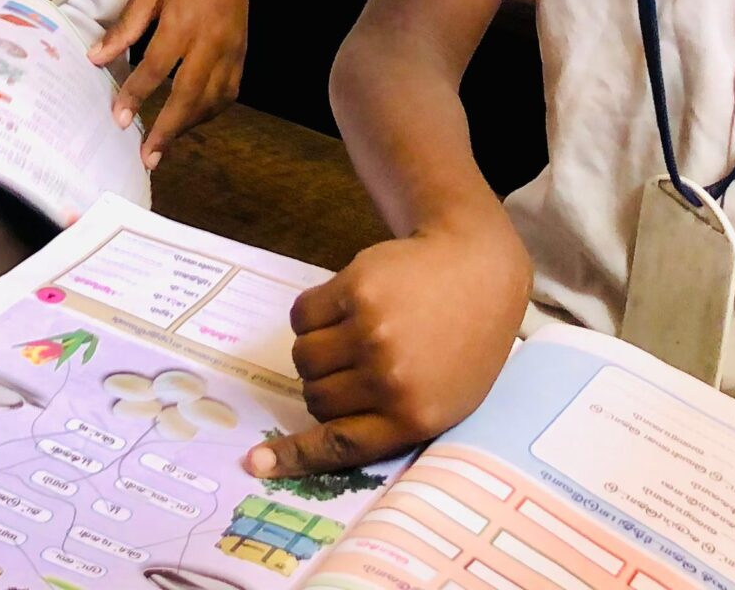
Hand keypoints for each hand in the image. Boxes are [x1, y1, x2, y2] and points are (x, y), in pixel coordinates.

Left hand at [88, 0, 253, 166]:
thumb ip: (126, 26)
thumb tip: (97, 58)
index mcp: (183, 21)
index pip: (156, 68)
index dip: (136, 95)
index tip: (119, 119)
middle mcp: (211, 41)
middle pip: (189, 95)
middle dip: (167, 129)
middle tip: (147, 157)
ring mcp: (231, 48)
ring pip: (213, 99)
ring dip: (189, 125)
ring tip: (165, 144)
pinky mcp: (243, 51)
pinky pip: (229, 91)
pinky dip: (211, 110)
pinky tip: (194, 118)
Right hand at [248, 221, 531, 478]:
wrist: (478, 271)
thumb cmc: (462, 343)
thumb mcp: (443, 400)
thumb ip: (389, 421)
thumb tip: (320, 431)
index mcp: (414, 417)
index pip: (339, 445)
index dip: (293, 456)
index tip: (256, 463)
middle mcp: (389, 379)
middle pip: (314, 397)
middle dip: (323, 386)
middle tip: (353, 366)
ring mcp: (371, 331)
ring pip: (303, 357)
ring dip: (315, 350)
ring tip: (351, 333)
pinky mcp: (355, 288)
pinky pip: (302, 315)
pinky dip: (311, 315)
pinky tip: (344, 306)